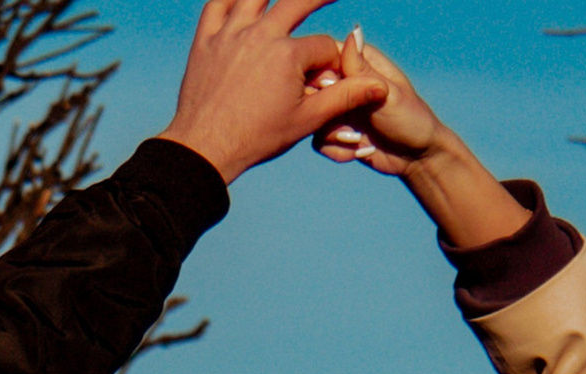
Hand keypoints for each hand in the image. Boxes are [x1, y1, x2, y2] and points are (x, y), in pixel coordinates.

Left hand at [157, 0, 387, 184]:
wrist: (205, 148)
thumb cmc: (256, 138)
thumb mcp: (306, 120)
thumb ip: (344, 97)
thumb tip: (379, 86)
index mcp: (287, 56)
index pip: (321, 46)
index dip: (330, 61)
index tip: (327, 78)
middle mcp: (260, 36)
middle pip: (297, 2)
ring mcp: (230, 34)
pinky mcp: (206, 39)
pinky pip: (217, 4)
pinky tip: (245, 0)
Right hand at [312, 32, 443, 176]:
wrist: (416, 157)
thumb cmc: (410, 119)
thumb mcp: (386, 92)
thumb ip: (362, 68)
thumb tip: (353, 31)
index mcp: (360, 64)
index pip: (325, 56)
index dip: (321, 74)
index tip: (334, 92)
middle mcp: (346, 84)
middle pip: (312, 88)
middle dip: (324, 109)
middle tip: (348, 118)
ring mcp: (339, 108)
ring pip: (312, 116)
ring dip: (334, 133)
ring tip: (359, 138)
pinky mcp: (336, 132)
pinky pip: (318, 140)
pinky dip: (337, 149)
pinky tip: (361, 150)